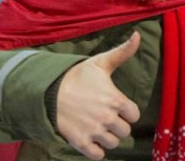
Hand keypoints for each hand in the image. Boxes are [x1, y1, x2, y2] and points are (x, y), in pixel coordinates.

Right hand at [57, 32, 140, 159]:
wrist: (47, 90)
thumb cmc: (75, 76)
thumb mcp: (100, 62)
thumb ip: (122, 52)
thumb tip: (138, 35)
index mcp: (115, 100)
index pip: (134, 115)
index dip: (126, 112)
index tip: (116, 107)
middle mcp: (107, 118)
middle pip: (124, 131)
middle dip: (117, 125)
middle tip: (104, 117)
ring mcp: (94, 131)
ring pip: (112, 143)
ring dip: (106, 137)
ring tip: (96, 126)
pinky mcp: (81, 143)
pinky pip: (98, 155)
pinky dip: (96, 150)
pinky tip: (90, 138)